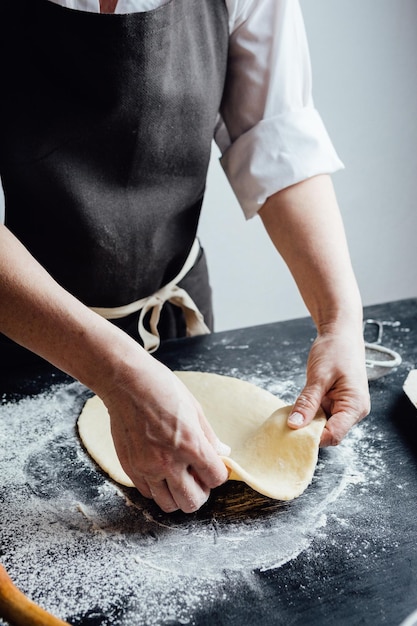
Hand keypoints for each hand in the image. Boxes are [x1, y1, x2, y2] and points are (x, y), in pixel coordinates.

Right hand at [101, 353, 229, 513]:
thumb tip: (222, 453)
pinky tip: (160, 470)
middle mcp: (168, 462)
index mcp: (190, 445)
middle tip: (197, 477)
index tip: (212, 465)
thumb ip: (209, 436)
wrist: (125, 382)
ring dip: (177, 495)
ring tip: (178, 477)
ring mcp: (146, 467)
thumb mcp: (194, 408)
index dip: (217, 474)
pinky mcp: (130, 467)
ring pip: (168, 505)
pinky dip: (157, 488)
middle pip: (192, 502)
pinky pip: (148, 493)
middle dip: (200, 492)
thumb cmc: (161, 388)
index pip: (215, 479)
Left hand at [287, 327, 369, 445]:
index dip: (313, 437)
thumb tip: (295, 424)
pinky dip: (309, 414)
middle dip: (308, 431)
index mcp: (355, 406)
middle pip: (329, 433)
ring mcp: (344, 407)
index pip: (334, 434)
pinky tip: (297, 410)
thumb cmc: (336, 350)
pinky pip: (321, 415)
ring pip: (323, 425)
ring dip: (307, 422)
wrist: (341, 334)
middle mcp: (353, 411)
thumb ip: (307, 402)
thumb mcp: (319, 376)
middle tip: (287, 426)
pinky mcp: (335, 403)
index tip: (292, 434)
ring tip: (291, 416)